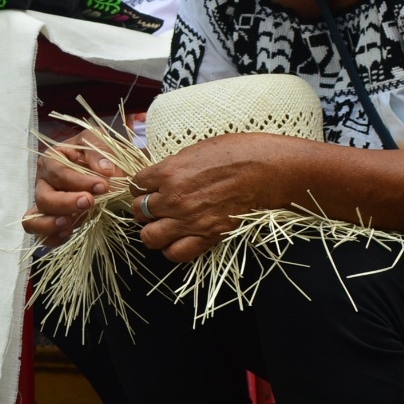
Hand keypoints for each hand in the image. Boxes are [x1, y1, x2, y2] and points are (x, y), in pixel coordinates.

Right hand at [25, 130, 121, 247]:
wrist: (103, 168)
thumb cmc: (96, 152)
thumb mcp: (98, 142)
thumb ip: (101, 152)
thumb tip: (106, 170)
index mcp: (51, 159)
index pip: (58, 172)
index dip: (79, 181)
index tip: (103, 186)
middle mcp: (43, 182)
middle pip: (43, 197)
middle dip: (66, 203)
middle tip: (89, 202)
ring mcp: (45, 204)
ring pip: (33, 219)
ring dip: (51, 224)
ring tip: (70, 225)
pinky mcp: (51, 221)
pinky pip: (42, 235)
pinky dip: (53, 238)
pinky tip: (70, 234)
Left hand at [130, 134, 293, 262]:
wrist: (266, 170)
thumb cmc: (236, 152)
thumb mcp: (196, 149)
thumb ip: (174, 165)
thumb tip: (161, 174)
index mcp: (169, 172)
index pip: (136, 185)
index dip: (142, 187)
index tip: (149, 188)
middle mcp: (173, 198)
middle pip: (138, 211)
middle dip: (144, 209)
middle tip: (156, 207)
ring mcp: (188, 220)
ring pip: (149, 236)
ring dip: (152, 231)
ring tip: (162, 225)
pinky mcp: (206, 236)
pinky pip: (175, 253)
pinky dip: (172, 249)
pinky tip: (177, 240)